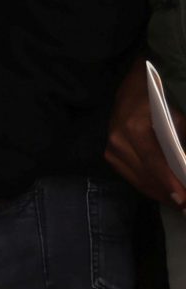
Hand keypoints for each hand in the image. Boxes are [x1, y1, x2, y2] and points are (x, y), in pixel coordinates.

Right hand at [105, 63, 185, 205]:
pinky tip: (163, 192)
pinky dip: (148, 186)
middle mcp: (118, 142)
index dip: (170, 183)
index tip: (183, 199)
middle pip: (146, 176)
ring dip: (160, 193)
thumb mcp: (176, 115)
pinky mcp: (109, 155)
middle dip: (168, 194)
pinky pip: (131, 177)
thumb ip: (182, 141)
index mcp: (134, 129)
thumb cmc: (157, 98)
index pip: (155, 162)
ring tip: (178, 202)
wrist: (129, 87)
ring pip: (138, 180)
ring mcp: (110, 150)